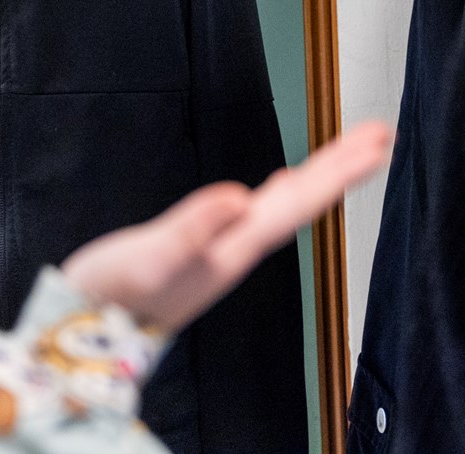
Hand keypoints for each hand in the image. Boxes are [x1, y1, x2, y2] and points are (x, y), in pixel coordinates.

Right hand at [61, 121, 392, 333]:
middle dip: (341, 168)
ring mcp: (221, 250)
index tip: (375, 143)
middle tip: (380, 134)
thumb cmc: (113, 295)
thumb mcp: (150, 257)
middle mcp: (236, 248)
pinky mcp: (202, 249)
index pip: (298, 203)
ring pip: (284, 206)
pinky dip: (278, 194)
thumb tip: (238, 198)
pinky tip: (278, 187)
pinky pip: (257, 213)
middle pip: (301, 202)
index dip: (338, 172)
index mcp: (232, 248)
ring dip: (318, 177)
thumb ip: (192, 229)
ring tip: (346, 154)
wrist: (84, 330)